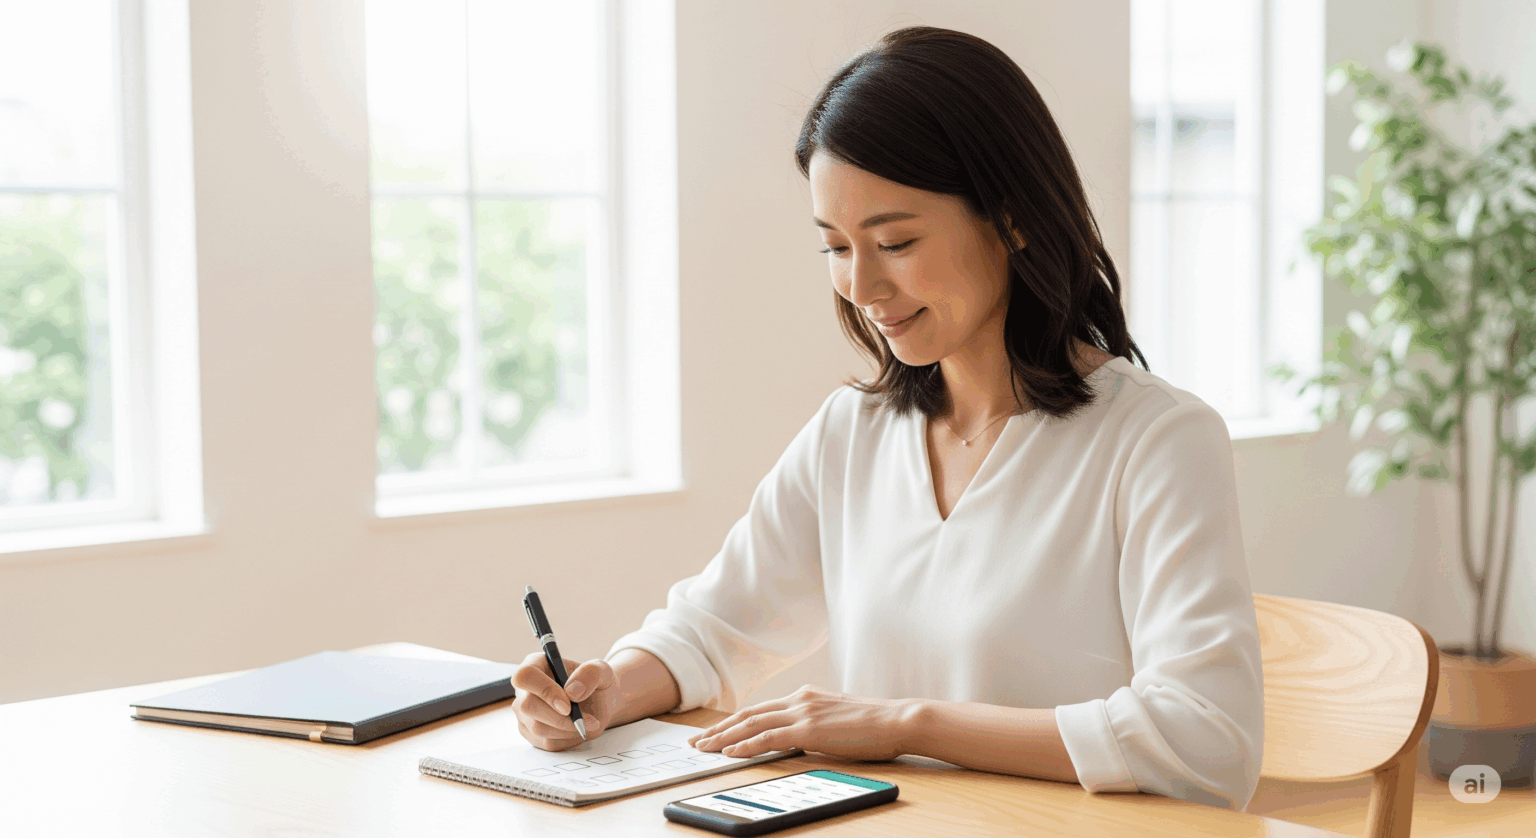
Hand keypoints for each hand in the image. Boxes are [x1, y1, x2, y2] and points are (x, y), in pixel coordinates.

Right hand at [511, 652, 621, 750]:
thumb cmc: (595, 683)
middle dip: (559, 717)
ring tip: (588, 721)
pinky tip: (579, 728)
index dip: (544, 691)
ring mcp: (524, 712)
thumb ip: (591, 674)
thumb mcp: (602, 670)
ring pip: (537, 727)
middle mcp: (524, 688)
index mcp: (536, 664)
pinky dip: (567, 738)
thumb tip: (572, 691)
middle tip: (586, 718)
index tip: (567, 705)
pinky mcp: (531, 732)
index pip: (525, 676)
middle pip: (527, 706)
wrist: (600, 703)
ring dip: (568, 728)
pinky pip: (545, 742)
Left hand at [685, 685, 918, 761]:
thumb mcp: (836, 720)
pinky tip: (730, 752)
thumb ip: (814, 724)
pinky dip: (745, 745)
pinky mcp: (809, 730)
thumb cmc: (874, 724)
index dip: (733, 722)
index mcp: (805, 696)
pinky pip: (769, 738)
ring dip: (723, 738)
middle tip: (696, 742)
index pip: (759, 710)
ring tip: (703, 749)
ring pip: (751, 724)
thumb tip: (798, 739)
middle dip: (718, 729)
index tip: (714, 733)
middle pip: (748, 714)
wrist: (897, 719)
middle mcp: (799, 699)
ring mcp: (803, 712)